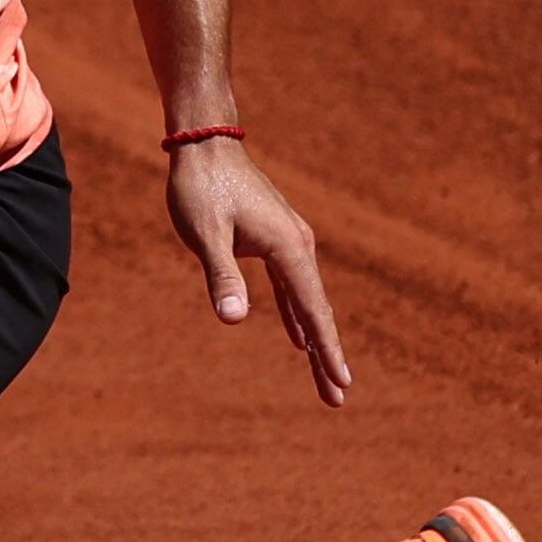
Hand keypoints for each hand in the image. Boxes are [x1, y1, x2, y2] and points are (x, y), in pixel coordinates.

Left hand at [168, 139, 349, 405]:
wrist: (205, 144)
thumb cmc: (201, 187)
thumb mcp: (205, 235)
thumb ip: (222, 276)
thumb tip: (235, 320)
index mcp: (288, 248)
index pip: (312, 309)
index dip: (326, 350)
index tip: (341, 383)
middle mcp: (298, 246)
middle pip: (317, 311)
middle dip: (326, 356)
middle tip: (336, 398)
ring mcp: (289, 243)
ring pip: (307, 301)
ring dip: (316, 340)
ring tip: (325, 377)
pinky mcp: (275, 240)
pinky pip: (293, 288)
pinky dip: (298, 316)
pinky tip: (299, 340)